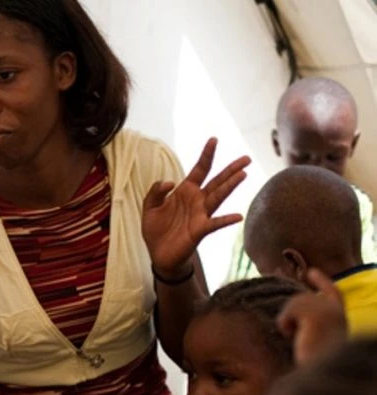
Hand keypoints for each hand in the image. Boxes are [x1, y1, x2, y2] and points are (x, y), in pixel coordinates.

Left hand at [142, 138, 249, 275]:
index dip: (206, 155)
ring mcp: (201, 214)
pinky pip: (215, 223)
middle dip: (231, 169)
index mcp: (185, 191)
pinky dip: (226, 220)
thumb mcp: (150, 206)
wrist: (158, 254)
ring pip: (218, 197)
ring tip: (243, 174)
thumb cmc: (156, 229)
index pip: (199, 169)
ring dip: (230, 186)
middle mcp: (197, 200)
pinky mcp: (200, 230)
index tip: (214, 139)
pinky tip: (238, 216)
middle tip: (246, 158)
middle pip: (217, 181)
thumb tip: (170, 182)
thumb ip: (156, 191)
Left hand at [279, 268, 348, 365]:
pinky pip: (290, 308)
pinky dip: (285, 321)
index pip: (333, 293)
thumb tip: (290, 313)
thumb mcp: (311, 340)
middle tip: (287, 331)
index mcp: (341, 320)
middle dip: (290, 311)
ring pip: (295, 301)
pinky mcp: (318, 313)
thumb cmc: (312, 365)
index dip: (322, 281)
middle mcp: (339, 313)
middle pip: (304, 298)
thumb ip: (307, 323)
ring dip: (287, 320)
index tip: (311, 271)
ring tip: (292, 337)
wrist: (321, 376)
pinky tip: (290, 334)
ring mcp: (330, 311)